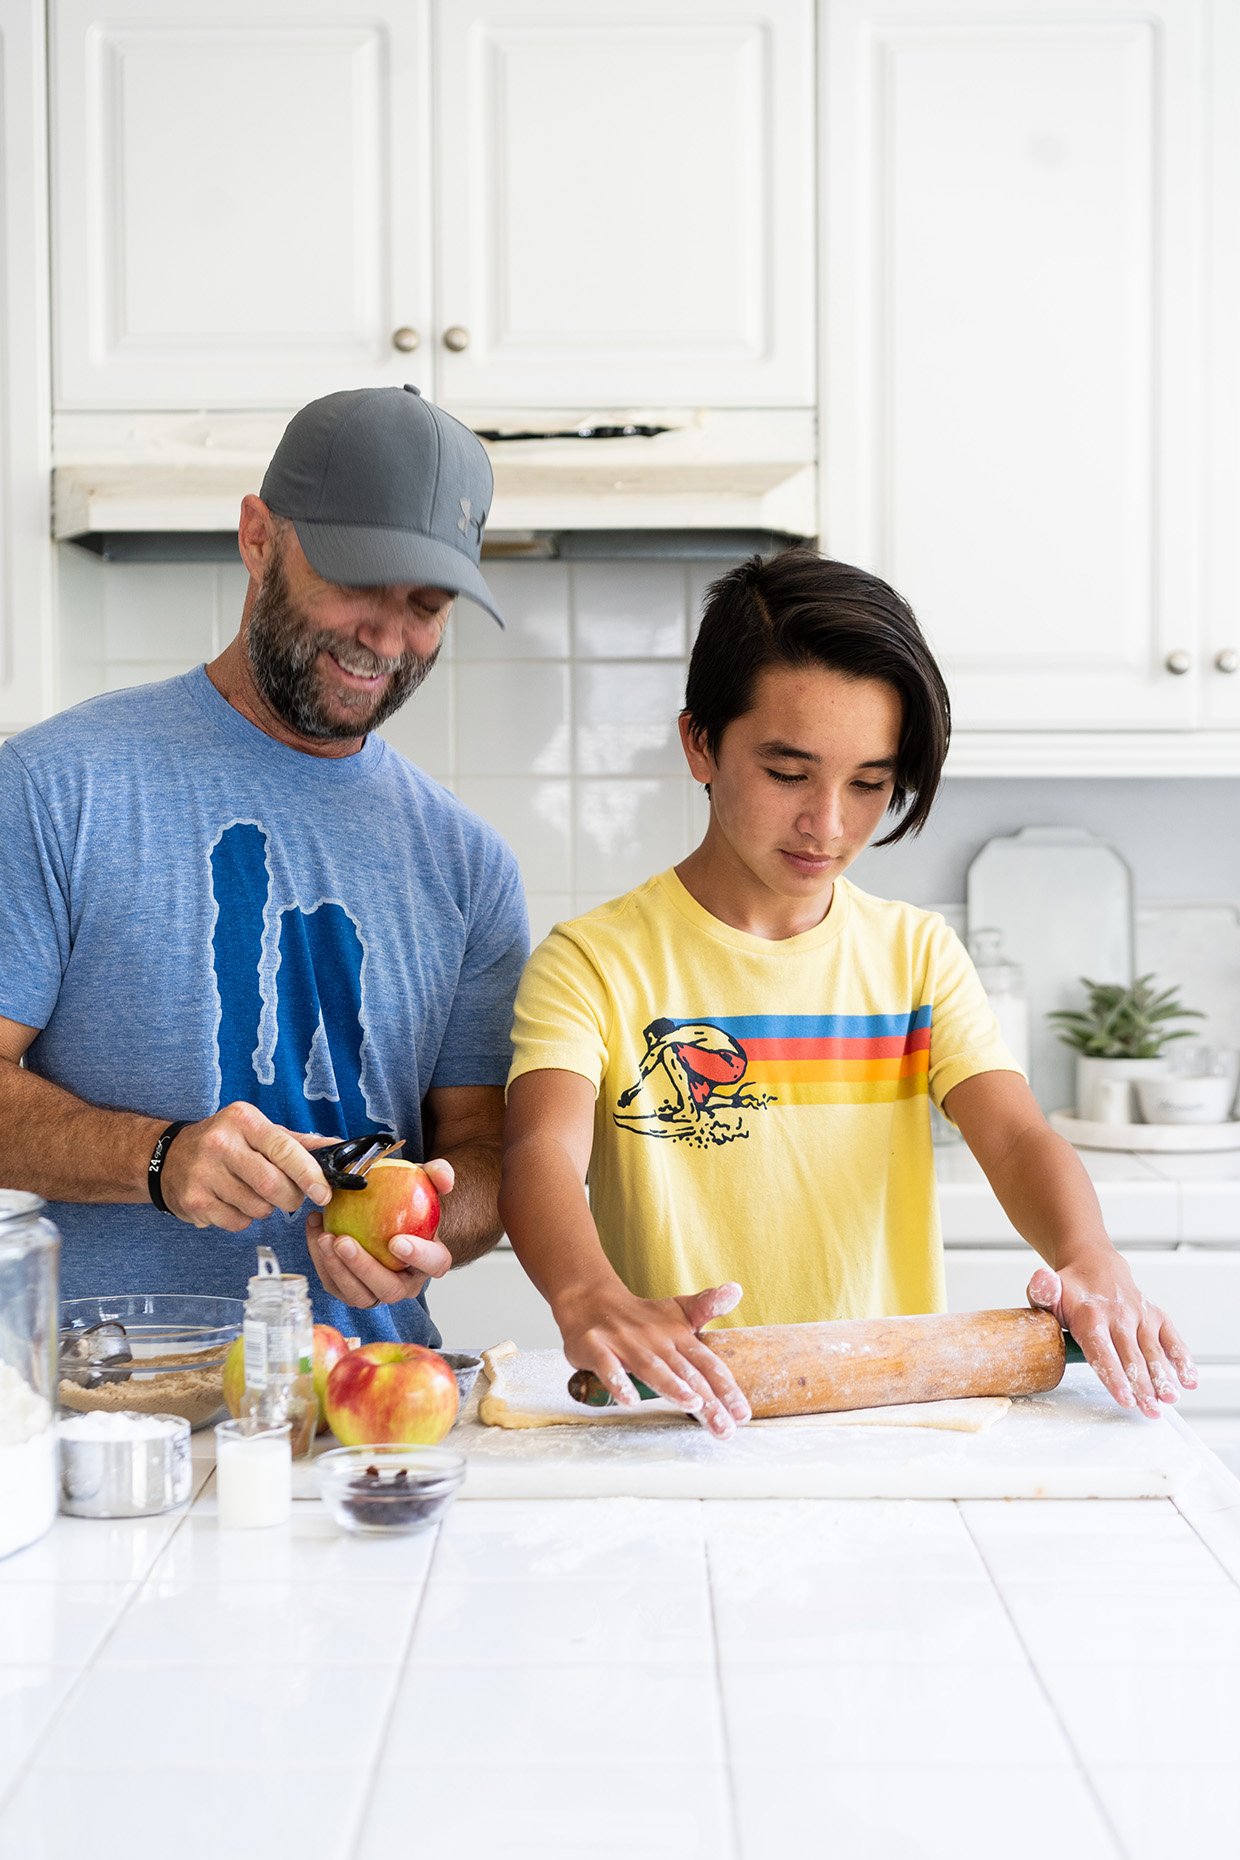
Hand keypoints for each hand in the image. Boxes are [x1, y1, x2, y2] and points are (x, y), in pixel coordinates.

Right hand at [159, 1102, 333, 1229]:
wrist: (168, 1157)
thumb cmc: (224, 1143)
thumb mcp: (258, 1131)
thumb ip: (298, 1142)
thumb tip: (339, 1148)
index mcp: (243, 1120)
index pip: (285, 1149)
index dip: (309, 1174)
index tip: (324, 1193)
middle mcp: (221, 1143)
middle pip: (273, 1185)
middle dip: (290, 1197)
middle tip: (289, 1195)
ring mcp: (204, 1173)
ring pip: (258, 1207)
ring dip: (265, 1208)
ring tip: (251, 1192)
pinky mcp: (194, 1200)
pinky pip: (238, 1222)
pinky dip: (244, 1218)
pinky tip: (231, 1201)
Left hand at [306, 1158, 454, 1307]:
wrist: (388, 1214)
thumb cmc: (409, 1203)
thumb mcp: (426, 1182)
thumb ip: (439, 1175)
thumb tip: (444, 1179)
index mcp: (431, 1260)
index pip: (433, 1264)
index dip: (418, 1256)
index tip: (396, 1241)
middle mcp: (405, 1283)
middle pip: (389, 1288)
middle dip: (364, 1268)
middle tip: (344, 1242)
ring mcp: (376, 1290)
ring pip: (358, 1294)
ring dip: (337, 1269)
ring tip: (324, 1238)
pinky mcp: (350, 1289)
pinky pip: (334, 1284)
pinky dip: (320, 1260)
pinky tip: (315, 1230)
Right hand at [554, 1278, 751, 1439]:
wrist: (589, 1299)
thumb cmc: (640, 1317)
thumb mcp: (677, 1310)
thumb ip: (707, 1307)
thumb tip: (737, 1290)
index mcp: (677, 1335)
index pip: (706, 1363)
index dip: (726, 1388)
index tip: (742, 1413)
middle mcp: (655, 1339)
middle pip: (685, 1372)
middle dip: (707, 1401)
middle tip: (724, 1427)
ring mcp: (625, 1343)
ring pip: (652, 1367)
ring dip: (672, 1386)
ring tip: (692, 1404)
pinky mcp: (596, 1347)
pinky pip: (608, 1367)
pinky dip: (618, 1383)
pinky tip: (629, 1401)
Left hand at [1026, 1260, 1196, 1418]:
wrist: (1095, 1265)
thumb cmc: (1070, 1289)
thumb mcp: (1047, 1291)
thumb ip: (1042, 1291)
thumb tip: (1042, 1282)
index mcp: (1090, 1314)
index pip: (1102, 1351)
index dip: (1114, 1376)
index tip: (1125, 1398)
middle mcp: (1119, 1314)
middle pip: (1131, 1356)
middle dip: (1142, 1387)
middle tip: (1150, 1411)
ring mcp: (1140, 1315)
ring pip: (1153, 1351)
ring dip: (1163, 1377)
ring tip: (1169, 1400)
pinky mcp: (1156, 1315)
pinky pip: (1172, 1339)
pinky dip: (1183, 1358)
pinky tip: (1190, 1380)